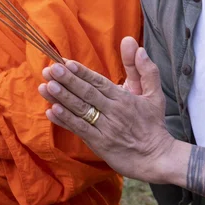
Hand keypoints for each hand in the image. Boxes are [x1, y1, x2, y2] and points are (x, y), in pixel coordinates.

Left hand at [37, 37, 174, 182]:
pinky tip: (51, 111)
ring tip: (46, 86)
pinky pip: (80, 129)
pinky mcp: (100, 144)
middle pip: (87, 93)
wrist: (157, 158)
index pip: (99, 82)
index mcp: (124, 98)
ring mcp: (105, 128)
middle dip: (67, 80)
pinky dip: (65, 120)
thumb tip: (137, 46)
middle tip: (50, 69)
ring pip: (81, 110)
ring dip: (62, 98)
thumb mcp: (154, 95)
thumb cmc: (153, 125)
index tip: (66, 62)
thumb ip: (145, 70)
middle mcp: (113, 111)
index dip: (82, 72)